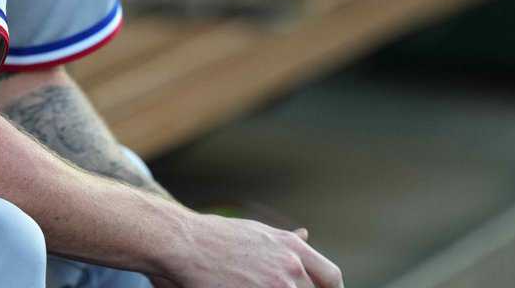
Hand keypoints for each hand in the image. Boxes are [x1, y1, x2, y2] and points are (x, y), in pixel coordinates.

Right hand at [163, 214, 343, 287]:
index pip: (330, 277)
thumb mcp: (255, 231)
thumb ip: (284, 240)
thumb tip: (305, 234)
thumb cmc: (215, 235)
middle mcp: (289, 267)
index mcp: (292, 248)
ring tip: (250, 284)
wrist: (184, 243)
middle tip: (277, 287)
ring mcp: (274, 286)